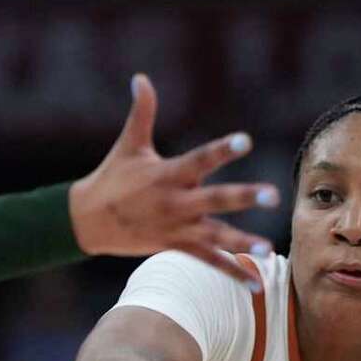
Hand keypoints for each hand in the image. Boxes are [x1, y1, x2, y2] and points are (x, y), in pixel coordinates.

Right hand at [69, 74, 277, 279]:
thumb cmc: (112, 177)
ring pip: (215, 236)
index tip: (245, 141)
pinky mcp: (175, 246)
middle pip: (216, 199)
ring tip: (269, 248)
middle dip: (244, 197)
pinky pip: (207, 261)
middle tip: (272, 195)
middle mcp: (176, 201)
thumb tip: (140, 77)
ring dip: (242, 242)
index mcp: (168, 174)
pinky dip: (230, 271)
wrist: (88, 220)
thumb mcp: (129, 145)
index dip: (222, 149)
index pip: (200, 159)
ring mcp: (177, 227)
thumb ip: (143, 112)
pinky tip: (254, 283)